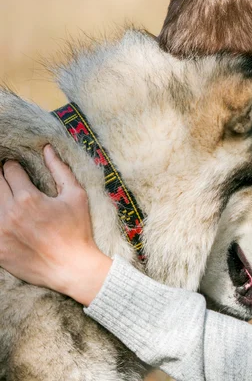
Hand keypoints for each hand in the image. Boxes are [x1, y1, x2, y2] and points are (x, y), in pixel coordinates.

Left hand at [0, 145, 111, 305]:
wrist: (72, 267)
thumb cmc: (78, 231)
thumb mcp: (76, 196)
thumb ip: (60, 170)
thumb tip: (47, 149)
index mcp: (29, 198)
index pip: (10, 170)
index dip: (14, 167)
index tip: (18, 170)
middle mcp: (10, 213)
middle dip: (3, 179)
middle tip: (12, 183)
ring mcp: (0, 232)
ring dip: (0, 197)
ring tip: (12, 201)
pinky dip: (0, 219)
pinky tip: (10, 221)